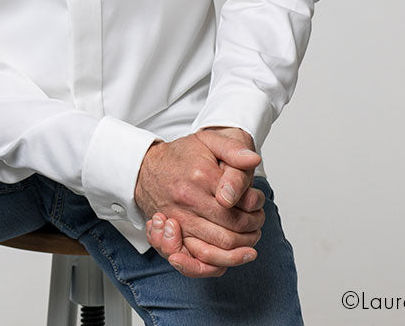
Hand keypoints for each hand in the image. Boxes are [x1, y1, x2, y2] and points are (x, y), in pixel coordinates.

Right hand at [135, 127, 264, 276]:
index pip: (237, 204)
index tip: (259, 206)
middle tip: (258, 225)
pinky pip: (196, 259)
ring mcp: (179, 219)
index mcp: (200, 176)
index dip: (255, 210)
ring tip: (249, 242)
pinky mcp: (171, 235)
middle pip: (230, 230)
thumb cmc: (180, 156)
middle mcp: (188, 200)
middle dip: (251, 232)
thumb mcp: (208, 141)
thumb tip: (254, 159)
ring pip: (217, 248)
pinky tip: (229, 257)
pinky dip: (216, 263)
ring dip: (239, 250)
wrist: (145, 168)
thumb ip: (233, 149)